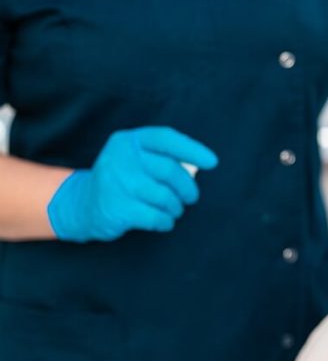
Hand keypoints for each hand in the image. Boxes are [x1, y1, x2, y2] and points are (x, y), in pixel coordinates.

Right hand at [47, 126, 217, 241]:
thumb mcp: (135, 160)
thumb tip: (198, 167)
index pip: (166, 138)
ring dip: (176, 207)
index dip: (193, 149)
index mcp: (128, 141)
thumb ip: (161, 157)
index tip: (212, 162)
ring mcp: (116, 183)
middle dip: (188, 188)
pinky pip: (156, 217)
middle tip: (190, 197)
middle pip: (170, 170)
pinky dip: (165, 221)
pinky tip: (162, 221)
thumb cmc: (122, 180)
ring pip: (165, 197)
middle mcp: (120, 158)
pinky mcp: (116, 208)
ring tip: (173, 210)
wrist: (81, 205)